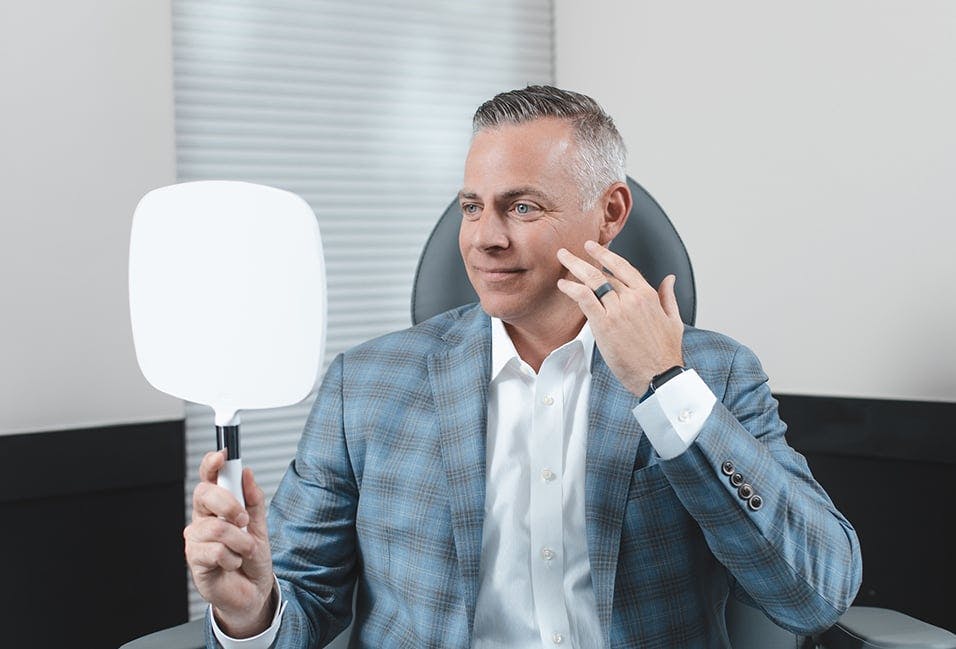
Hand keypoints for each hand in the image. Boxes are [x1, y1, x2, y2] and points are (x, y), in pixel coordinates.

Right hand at [184, 450, 275, 637]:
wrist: (253, 592)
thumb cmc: (252, 559)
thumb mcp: (260, 525)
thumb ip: (254, 500)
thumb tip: (247, 473)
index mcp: (216, 507)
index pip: (208, 479)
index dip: (211, 464)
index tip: (223, 455)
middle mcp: (202, 519)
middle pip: (204, 494)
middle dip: (230, 504)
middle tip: (245, 520)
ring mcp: (196, 540)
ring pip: (216, 527)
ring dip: (240, 541)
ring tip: (245, 551)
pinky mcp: (195, 560)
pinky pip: (216, 551)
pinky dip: (233, 559)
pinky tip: (233, 564)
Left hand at [557, 240, 683, 396]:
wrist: (659, 375)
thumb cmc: (666, 353)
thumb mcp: (673, 319)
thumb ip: (668, 296)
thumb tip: (669, 279)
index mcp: (648, 295)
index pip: (623, 267)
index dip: (605, 255)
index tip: (592, 248)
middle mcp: (632, 298)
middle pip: (604, 273)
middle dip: (583, 260)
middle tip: (567, 252)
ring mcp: (618, 310)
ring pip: (593, 281)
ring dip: (574, 268)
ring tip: (562, 260)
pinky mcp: (605, 325)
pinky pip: (585, 299)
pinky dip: (572, 289)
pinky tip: (563, 285)